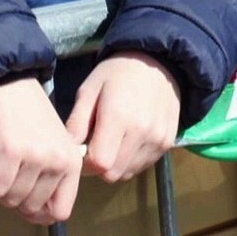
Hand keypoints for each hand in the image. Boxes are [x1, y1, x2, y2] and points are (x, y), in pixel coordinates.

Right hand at [0, 77, 82, 223]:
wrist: (8, 83)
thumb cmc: (28, 116)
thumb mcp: (52, 146)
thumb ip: (51, 178)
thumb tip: (42, 216)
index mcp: (72, 161)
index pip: (61, 211)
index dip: (40, 214)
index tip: (27, 203)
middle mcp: (57, 161)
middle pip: (31, 209)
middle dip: (16, 198)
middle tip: (11, 172)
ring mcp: (34, 157)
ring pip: (11, 200)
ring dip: (1, 186)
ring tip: (4, 160)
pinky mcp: (8, 152)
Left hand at [65, 51, 181, 183]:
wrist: (159, 61)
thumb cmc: (117, 73)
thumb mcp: (89, 90)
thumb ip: (77, 122)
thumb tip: (68, 151)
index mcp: (118, 117)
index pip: (100, 163)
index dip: (86, 163)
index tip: (83, 150)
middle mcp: (142, 132)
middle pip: (113, 174)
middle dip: (100, 166)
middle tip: (97, 147)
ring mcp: (158, 139)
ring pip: (128, 173)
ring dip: (117, 164)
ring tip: (115, 141)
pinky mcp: (168, 142)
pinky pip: (144, 165)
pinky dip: (133, 160)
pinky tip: (130, 140)